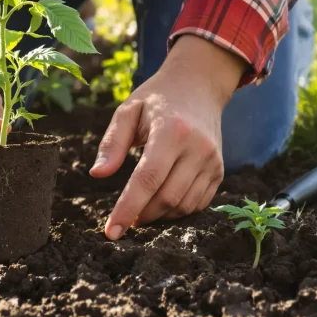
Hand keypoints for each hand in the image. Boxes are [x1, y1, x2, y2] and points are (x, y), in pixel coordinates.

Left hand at [90, 35, 247, 239]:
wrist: (198, 85)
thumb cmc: (156, 98)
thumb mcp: (127, 110)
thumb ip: (112, 143)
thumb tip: (97, 175)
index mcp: (171, 131)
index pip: (147, 179)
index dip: (128, 208)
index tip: (111, 232)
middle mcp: (197, 147)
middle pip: (166, 197)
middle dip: (141, 215)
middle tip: (123, 220)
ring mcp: (213, 160)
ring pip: (183, 205)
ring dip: (158, 216)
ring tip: (139, 211)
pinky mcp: (219, 170)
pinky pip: (198, 203)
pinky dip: (176, 211)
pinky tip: (160, 204)